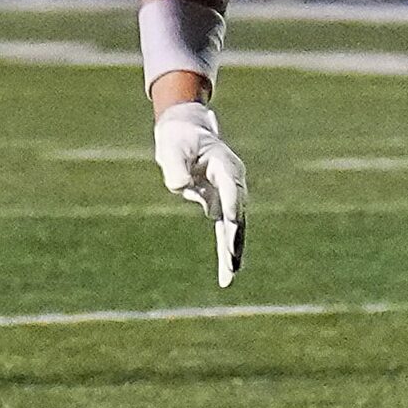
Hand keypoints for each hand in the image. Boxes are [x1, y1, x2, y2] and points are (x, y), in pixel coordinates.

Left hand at [153, 101, 246, 287]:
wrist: (185, 132)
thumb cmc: (178, 138)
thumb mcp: (171, 149)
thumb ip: (175, 168)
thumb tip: (180, 188)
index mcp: (224, 164)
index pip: (231, 187)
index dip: (231, 204)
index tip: (232, 221)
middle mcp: (232, 182)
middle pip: (237, 212)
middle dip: (234, 236)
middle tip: (231, 259)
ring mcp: (228, 195)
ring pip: (233, 226)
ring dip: (232, 250)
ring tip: (230, 276)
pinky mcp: (220, 204)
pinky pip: (225, 230)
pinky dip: (226, 249)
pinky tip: (228, 273)